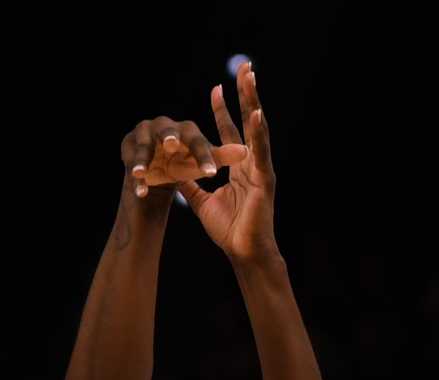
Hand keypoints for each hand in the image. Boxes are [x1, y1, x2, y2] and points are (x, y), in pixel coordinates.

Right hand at [121, 117, 246, 199]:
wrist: (156, 176)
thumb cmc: (184, 166)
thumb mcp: (202, 164)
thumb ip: (221, 157)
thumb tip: (246, 151)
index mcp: (186, 129)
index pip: (197, 141)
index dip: (203, 156)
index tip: (212, 174)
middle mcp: (163, 126)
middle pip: (167, 133)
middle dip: (168, 137)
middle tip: (171, 145)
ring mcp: (141, 135)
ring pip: (144, 148)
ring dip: (142, 159)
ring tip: (141, 172)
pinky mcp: (127, 148)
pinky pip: (131, 164)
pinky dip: (136, 179)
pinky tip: (139, 192)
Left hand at [175, 66, 276, 263]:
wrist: (243, 252)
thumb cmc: (228, 230)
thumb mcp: (201, 202)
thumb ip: (190, 185)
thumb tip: (174, 173)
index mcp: (239, 167)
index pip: (229, 132)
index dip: (223, 110)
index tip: (215, 88)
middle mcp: (252, 162)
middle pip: (247, 122)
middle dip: (245, 94)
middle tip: (245, 67)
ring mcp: (260, 168)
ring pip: (257, 129)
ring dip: (253, 102)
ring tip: (251, 78)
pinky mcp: (264, 179)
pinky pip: (260, 151)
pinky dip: (258, 132)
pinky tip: (256, 113)